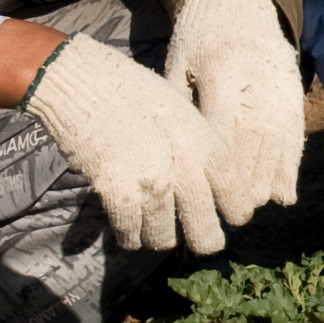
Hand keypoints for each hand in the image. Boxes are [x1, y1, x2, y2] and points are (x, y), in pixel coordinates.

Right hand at [19, 34, 230, 254]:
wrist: (86, 80)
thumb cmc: (134, 91)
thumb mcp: (183, 112)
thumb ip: (199, 148)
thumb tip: (209, 185)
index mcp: (207, 145)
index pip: (237, 198)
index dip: (235, 213)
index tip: (229, 218)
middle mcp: (186, 169)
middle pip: (206, 233)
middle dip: (203, 241)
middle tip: (199, 241)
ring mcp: (153, 183)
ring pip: (164, 239)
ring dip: (157, 237)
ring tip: (153, 230)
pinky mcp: (118, 193)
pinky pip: (129, 233)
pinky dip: (128, 236)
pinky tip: (128, 231)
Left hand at [164, 0, 303, 224]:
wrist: (239, 3)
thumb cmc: (198, 40)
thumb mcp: (178, 66)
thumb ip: (178, 105)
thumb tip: (167, 157)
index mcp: (221, 72)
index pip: (221, 129)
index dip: (216, 166)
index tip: (207, 195)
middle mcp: (256, 82)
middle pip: (252, 143)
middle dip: (243, 182)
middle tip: (230, 214)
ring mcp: (280, 90)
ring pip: (277, 145)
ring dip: (267, 180)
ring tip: (252, 207)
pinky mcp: (295, 96)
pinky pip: (295, 139)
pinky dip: (290, 168)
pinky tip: (282, 195)